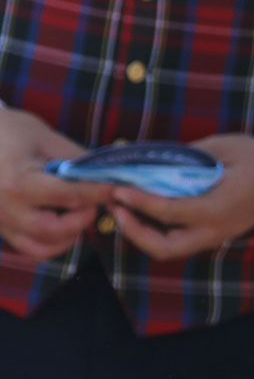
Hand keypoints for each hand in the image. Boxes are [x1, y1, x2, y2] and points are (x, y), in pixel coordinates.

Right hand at [0, 109, 114, 259]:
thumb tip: (103, 173)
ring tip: (78, 213)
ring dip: (68, 236)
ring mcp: (1, 222)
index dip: (99, 193)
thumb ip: (74, 158)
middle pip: (55, 231)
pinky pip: (28, 247)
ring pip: (41, 248)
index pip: (69, 196)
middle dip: (83, 219)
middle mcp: (7, 210)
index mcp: (19, 183)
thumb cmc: (6, 130)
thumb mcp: (43, 137)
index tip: (117, 189)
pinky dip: (50, 242)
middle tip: (95, 201)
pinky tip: (61, 223)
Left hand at [107, 135, 253, 260]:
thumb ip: (185, 157)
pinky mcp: (214, 234)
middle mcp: (215, 230)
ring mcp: (215, 236)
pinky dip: (156, 230)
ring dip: (142, 234)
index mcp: (218, 208)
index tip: (118, 189)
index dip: (139, 202)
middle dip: (134, 232)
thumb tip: (149, 161)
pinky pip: (179, 241)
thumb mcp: (221, 147)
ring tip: (123, 209)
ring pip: (169, 249)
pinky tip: (144, 211)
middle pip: (164, 248)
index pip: (169, 212)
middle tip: (114, 207)